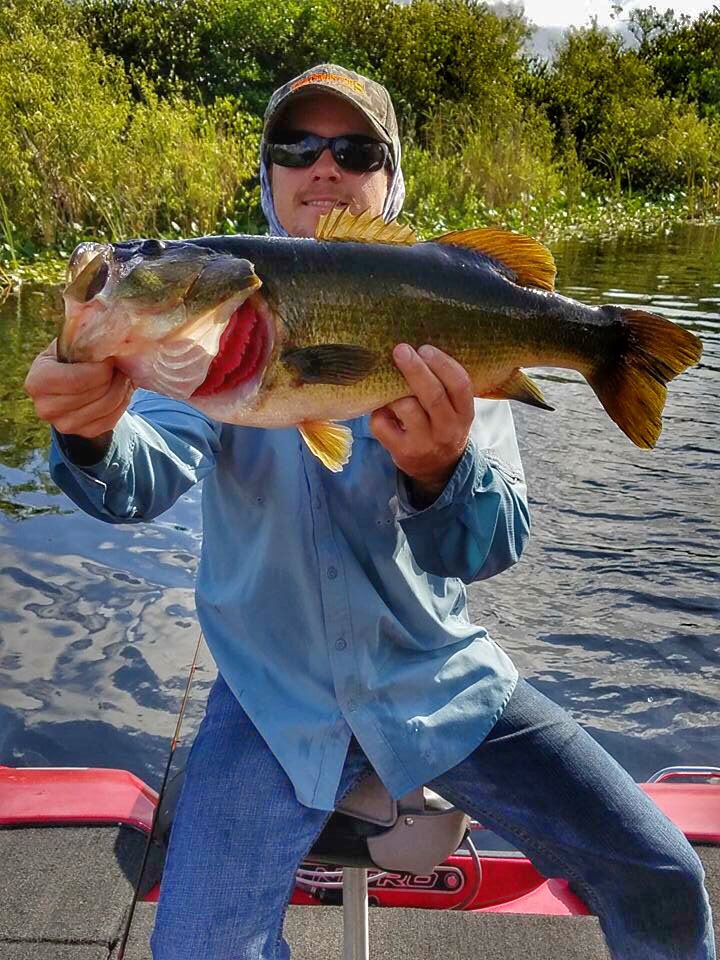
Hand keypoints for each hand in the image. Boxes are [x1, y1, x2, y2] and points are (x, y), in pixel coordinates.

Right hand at [24, 339, 132, 438]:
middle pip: (94, 394)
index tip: (108, 358)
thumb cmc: (72, 358)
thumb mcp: (71, 342)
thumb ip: (82, 336)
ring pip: (107, 406)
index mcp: (37, 381)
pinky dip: (122, 402)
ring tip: (120, 374)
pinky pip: (112, 419)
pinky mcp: (84, 433)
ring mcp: (64, 425)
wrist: (73, 383)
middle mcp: (45, 408)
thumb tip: (101, 328)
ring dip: (120, 388)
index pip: (75, 380)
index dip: (99, 370)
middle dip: (112, 377)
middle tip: (117, 364)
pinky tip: (119, 389)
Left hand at [370, 343, 473, 500]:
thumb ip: (444, 384)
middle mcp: (448, 429)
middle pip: (433, 395)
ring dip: (393, 392)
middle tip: (400, 350)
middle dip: (415, 369)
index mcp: (465, 413)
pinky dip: (378, 412)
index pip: (460, 384)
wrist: (438, 469)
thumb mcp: (454, 408)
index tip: (425, 348)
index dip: (443, 364)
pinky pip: (383, 424)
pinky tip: (384, 411)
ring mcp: (425, 443)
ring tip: (390, 386)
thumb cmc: (442, 425)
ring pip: (406, 407)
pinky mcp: (403, 453)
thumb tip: (417, 346)